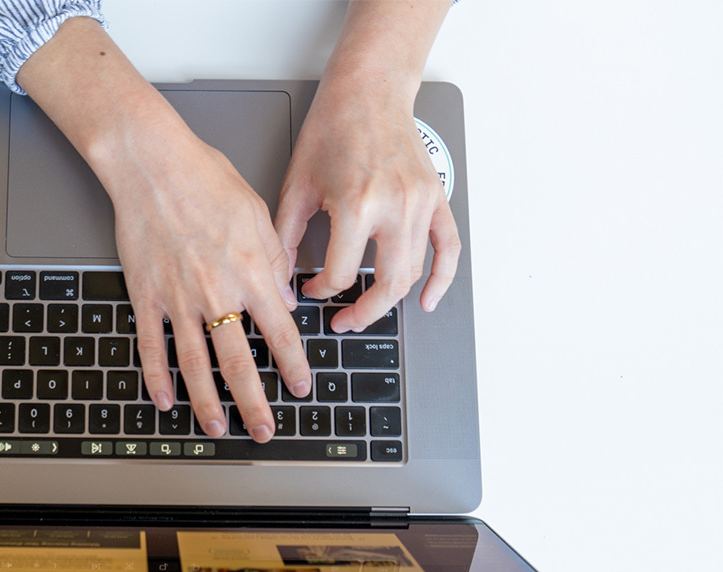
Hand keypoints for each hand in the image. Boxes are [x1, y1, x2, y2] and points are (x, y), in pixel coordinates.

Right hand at [18, 18, 311, 441]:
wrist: (152, 165)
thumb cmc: (205, 178)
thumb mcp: (257, 213)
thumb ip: (273, 261)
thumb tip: (284, 299)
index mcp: (250, 272)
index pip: (279, 332)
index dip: (292, 365)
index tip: (300, 388)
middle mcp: (216, 292)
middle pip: (238, 361)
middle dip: (253, 402)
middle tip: (262, 430)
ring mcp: (177, 298)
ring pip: (194, 364)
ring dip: (207, 402)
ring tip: (215, 428)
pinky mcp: (146, 295)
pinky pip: (151, 345)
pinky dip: (157, 377)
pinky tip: (165, 400)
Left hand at [276, 76, 460, 331]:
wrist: (368, 91)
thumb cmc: (331, 129)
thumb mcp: (297, 185)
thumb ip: (285, 237)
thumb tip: (282, 279)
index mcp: (356, 204)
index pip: (342, 273)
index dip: (322, 290)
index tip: (313, 290)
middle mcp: (394, 205)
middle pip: (387, 283)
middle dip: (363, 311)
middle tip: (344, 321)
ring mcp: (420, 203)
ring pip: (414, 271)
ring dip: (391, 299)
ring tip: (369, 307)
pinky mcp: (436, 198)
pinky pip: (448, 248)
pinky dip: (442, 280)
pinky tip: (427, 302)